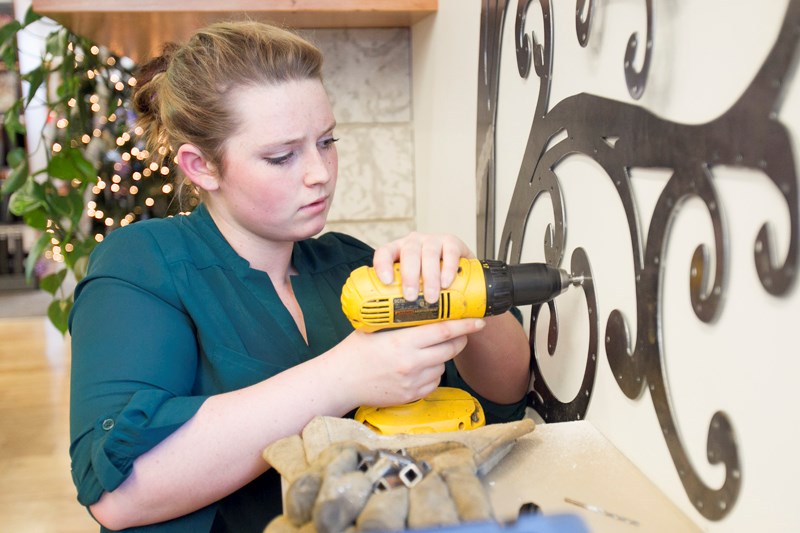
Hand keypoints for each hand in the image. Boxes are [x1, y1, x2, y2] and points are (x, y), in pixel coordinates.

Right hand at [330, 318, 485, 407]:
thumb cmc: (356, 351)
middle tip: (462, 332)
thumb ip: (400, 320)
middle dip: (460, 339)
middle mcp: (411, 363)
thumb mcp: (376, 327)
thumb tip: (424, 305)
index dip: (465, 325)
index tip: (478, 320)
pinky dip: (432, 373)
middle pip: (450, 349)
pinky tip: (418, 367)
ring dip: (443, 357)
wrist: (341, 381)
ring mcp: (413, 382)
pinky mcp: (412, 396)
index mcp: (403, 342)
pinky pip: (433, 382)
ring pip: (443, 366)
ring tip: (427, 350)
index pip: (444, 331)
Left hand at [372, 232, 474, 303]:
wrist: (458, 279)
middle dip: (409, 275)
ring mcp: (433, 240)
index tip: (386, 282)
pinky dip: (448, 268)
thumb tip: (381, 326)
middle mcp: (413, 243)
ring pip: (429, 254)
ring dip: (430, 277)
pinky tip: (446, 282)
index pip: (384, 253)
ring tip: (431, 297)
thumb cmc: (426, 286)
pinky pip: (450, 252)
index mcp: (397, 252)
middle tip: (411, 297)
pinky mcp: (452, 242)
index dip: (382, 264)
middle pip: (409, 253)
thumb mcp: (409, 289)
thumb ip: (397, 300)